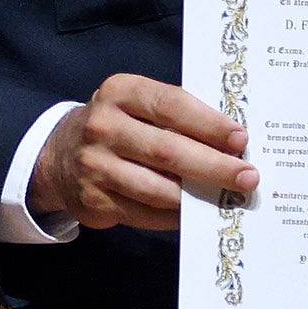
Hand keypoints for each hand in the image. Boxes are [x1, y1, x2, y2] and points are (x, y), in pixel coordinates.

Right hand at [25, 74, 255, 233]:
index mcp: (120, 92)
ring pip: (158, 188)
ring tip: (228, 197)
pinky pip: (145, 213)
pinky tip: (197, 213)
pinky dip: (176, 216)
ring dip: (198, 196)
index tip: (241, 139)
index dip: (209, 124)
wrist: (60, 156)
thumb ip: (175, 116)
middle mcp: (103, 126)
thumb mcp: (136, 105)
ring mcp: (95, 165)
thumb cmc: (118, 125)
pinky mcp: (94, 200)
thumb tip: (231, 144)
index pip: (172, 104)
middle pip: (168, 150)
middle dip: (214, 166)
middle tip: (247, 176)